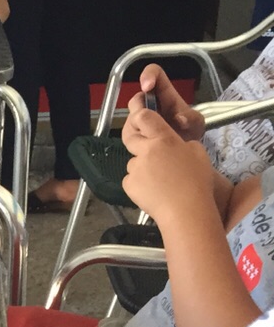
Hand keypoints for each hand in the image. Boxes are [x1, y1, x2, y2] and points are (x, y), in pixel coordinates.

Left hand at [121, 108, 214, 223]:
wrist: (185, 211)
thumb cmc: (197, 181)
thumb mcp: (198, 152)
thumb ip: (182, 144)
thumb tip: (175, 146)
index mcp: (164, 139)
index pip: (145, 117)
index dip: (141, 115)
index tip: (143, 118)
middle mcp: (146, 151)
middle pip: (131, 137)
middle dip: (138, 140)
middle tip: (150, 149)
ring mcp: (135, 168)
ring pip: (134, 162)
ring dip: (142, 166)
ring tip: (159, 180)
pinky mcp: (129, 185)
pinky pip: (131, 179)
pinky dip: (139, 183)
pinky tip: (153, 191)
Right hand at [127, 63, 204, 141]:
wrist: (183, 152)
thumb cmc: (190, 132)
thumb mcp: (197, 124)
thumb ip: (192, 119)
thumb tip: (180, 119)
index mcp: (165, 92)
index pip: (154, 72)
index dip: (148, 75)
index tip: (147, 87)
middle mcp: (149, 102)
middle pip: (136, 99)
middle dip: (140, 110)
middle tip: (148, 123)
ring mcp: (139, 118)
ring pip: (131, 118)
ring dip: (140, 128)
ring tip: (154, 138)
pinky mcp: (132, 132)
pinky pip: (128, 133)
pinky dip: (136, 140)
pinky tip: (148, 144)